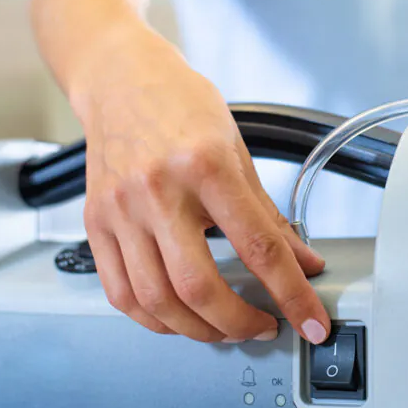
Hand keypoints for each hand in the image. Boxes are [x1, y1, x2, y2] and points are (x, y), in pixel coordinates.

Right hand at [69, 26, 329, 344]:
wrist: (119, 78)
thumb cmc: (180, 105)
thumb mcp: (237, 151)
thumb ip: (268, 214)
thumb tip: (302, 260)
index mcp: (206, 165)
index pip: (258, 247)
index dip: (291, 294)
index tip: (311, 322)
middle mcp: (158, 190)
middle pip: (199, 287)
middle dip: (240, 324)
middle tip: (263, 326)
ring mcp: (121, 210)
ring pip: (158, 300)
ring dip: (199, 329)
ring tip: (225, 327)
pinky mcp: (95, 223)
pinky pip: (121, 293)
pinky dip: (155, 318)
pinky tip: (179, 316)